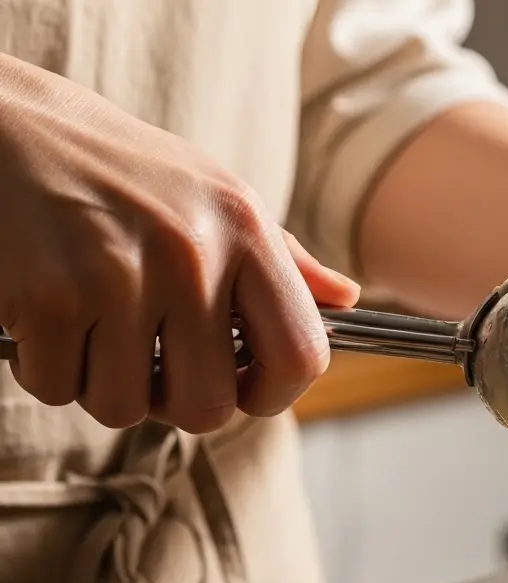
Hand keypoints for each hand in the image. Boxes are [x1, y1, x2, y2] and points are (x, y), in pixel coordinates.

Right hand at [0, 56, 359, 433]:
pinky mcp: (50, 297)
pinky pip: (58, 388)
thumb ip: (283, 259)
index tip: (244, 389)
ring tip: (92, 324)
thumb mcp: (214, 195)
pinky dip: (45, 367)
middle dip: (172, 400)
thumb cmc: (120, 171)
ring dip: (102, 382)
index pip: (300, 356)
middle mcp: (192, 254)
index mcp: (246, 231)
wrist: (3, 122)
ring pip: (126, 407)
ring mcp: (120, 276)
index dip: (274, 394)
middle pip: (208, 407)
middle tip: (148, 359)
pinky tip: (45, 315)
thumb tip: (345, 299)